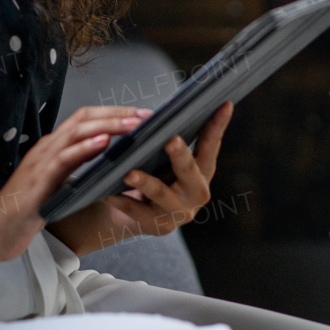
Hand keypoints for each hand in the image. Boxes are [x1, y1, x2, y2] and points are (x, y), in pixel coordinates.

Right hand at [0, 105, 151, 263]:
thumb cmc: (30, 207)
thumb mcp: (59, 181)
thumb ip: (78, 165)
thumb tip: (108, 153)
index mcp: (53, 147)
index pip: (85, 118)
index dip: (113, 112)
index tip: (140, 115)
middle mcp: (47, 147)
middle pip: (84, 118)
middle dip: (117, 114)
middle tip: (146, 116)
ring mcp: (41, 161)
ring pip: (76, 132)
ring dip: (107, 126)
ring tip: (133, 125)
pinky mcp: (39, 179)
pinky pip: (64, 158)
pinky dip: (85, 148)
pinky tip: (104, 143)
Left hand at [47, 101, 232, 258]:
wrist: (135, 215)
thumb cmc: (154, 176)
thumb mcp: (166, 160)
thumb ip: (172, 143)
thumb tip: (168, 112)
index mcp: (202, 172)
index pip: (211, 145)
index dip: (218, 125)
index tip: (224, 103)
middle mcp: (197, 193)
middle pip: (189, 171)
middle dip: (180, 155)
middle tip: (171, 140)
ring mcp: (179, 212)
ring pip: (161, 193)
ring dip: (145, 182)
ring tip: (129, 173)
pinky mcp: (158, 226)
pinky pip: (136, 211)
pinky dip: (120, 201)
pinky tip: (105, 192)